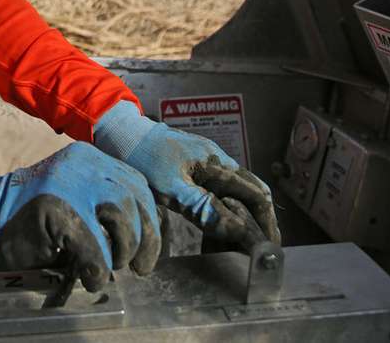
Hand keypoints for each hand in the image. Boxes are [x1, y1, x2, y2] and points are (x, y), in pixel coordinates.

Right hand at [0, 142, 160, 290]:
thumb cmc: (32, 215)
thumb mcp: (73, 194)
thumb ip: (103, 202)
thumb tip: (141, 236)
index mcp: (90, 158)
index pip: (137, 183)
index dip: (150, 217)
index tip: (148, 244)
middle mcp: (84, 164)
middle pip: (135, 198)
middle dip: (145, 238)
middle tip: (140, 266)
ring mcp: (70, 184)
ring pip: (122, 217)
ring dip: (124, 250)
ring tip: (112, 267)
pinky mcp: (57, 210)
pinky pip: (94, 245)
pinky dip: (98, 269)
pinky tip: (92, 279)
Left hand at [93, 101, 278, 245]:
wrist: (120, 136)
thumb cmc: (143, 158)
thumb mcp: (171, 188)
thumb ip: (204, 208)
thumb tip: (238, 230)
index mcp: (218, 164)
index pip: (257, 194)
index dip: (266, 222)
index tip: (269, 247)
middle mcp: (219, 163)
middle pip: (250, 196)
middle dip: (255, 225)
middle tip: (254, 253)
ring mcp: (208, 167)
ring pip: (234, 199)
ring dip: (237, 223)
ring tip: (231, 250)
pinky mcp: (195, 173)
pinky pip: (217, 197)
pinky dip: (220, 217)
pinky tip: (212, 236)